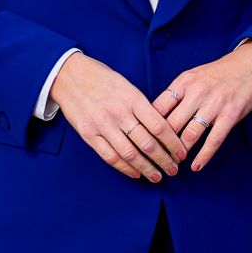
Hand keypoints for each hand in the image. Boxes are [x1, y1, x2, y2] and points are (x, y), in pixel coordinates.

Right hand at [51, 52, 186, 181]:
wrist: (70, 75)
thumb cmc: (102, 78)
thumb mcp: (128, 86)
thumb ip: (142, 106)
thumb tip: (162, 129)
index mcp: (133, 99)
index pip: (160, 126)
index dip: (173, 144)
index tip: (181, 153)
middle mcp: (119, 113)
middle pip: (148, 144)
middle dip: (164, 160)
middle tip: (174, 169)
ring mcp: (103, 125)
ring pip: (130, 154)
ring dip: (146, 168)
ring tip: (157, 176)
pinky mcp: (89, 134)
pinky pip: (110, 156)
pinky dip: (124, 168)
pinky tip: (135, 173)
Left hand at [157, 41, 251, 171]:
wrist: (251, 64)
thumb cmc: (219, 73)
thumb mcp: (193, 76)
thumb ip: (177, 94)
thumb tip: (156, 116)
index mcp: (184, 82)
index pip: (158, 107)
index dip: (149, 126)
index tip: (144, 141)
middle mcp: (197, 93)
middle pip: (171, 124)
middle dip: (162, 145)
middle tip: (156, 158)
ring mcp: (214, 104)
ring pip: (190, 134)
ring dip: (180, 152)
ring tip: (174, 163)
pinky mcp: (230, 115)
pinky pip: (214, 140)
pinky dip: (204, 155)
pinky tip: (196, 166)